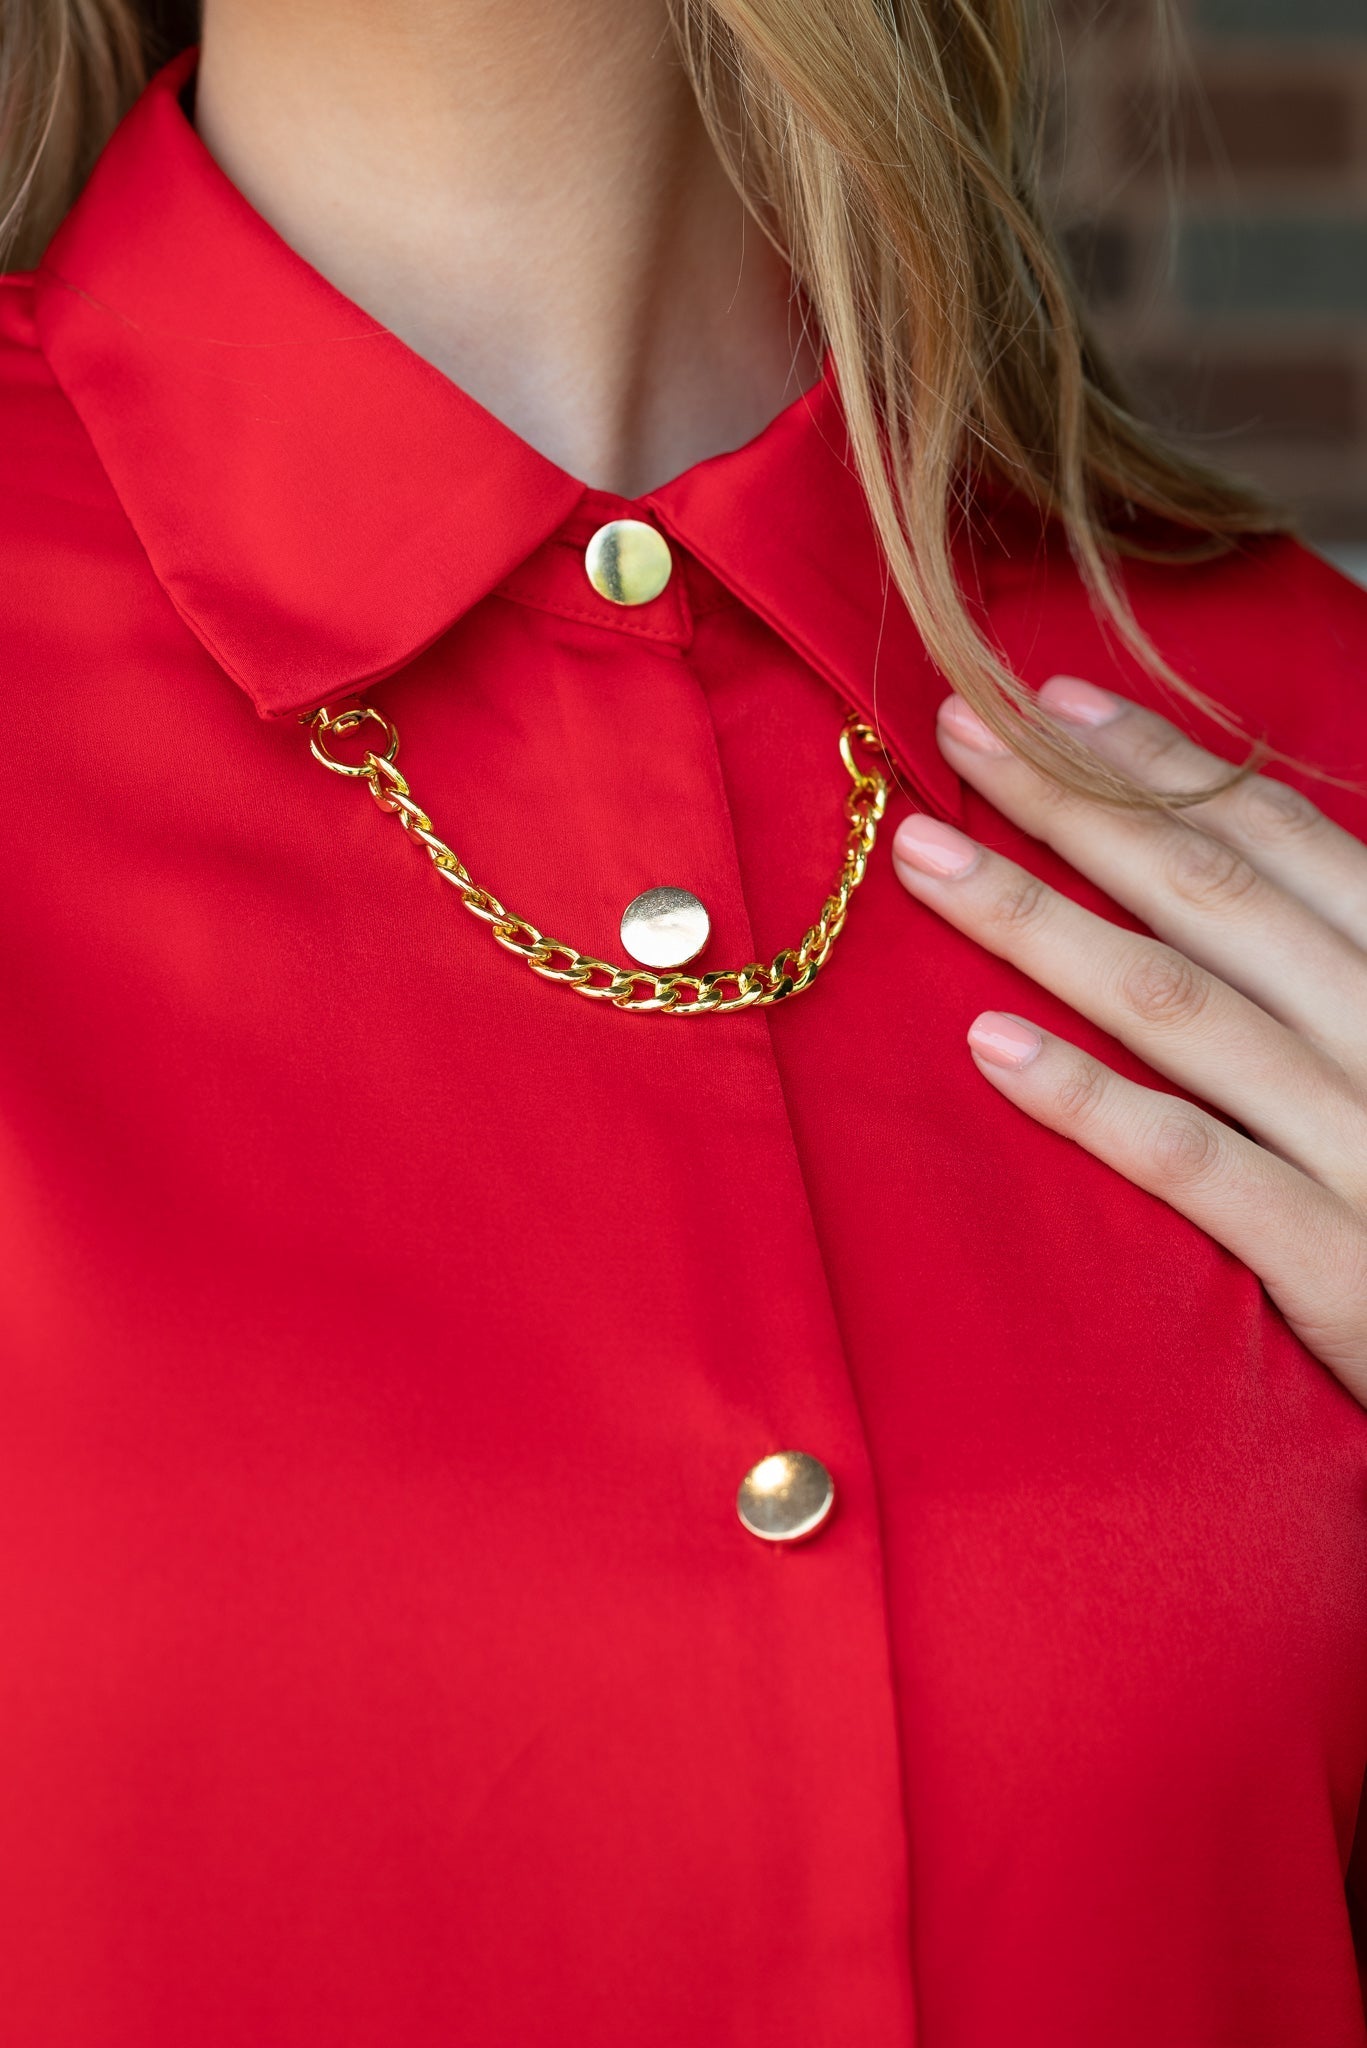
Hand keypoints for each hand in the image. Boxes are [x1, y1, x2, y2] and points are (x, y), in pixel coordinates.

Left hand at [890, 675, 1366, 1401]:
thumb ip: (1347, 964)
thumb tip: (1248, 871)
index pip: (1278, 840)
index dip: (1160, 766)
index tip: (1051, 701)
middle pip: (1210, 893)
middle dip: (1071, 802)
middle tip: (954, 726)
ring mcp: (1366, 1141)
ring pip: (1181, 1005)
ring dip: (1042, 920)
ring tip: (926, 861)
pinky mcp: (1337, 1260)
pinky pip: (1195, 1161)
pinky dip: (1091, 1099)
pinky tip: (990, 1047)